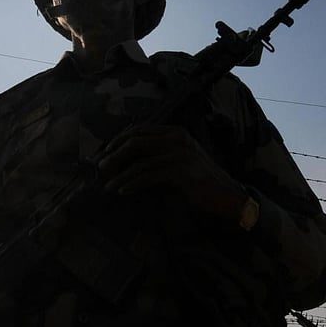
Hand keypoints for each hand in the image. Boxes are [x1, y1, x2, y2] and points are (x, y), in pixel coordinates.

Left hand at [97, 125, 247, 218]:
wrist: (226, 196)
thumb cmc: (198, 181)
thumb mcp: (176, 163)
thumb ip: (155, 157)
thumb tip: (123, 162)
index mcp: (174, 132)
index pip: (138, 130)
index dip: (117, 141)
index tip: (102, 154)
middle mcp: (176, 138)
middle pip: (135, 141)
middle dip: (113, 155)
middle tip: (99, 168)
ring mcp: (179, 153)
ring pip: (139, 160)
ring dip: (119, 174)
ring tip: (107, 185)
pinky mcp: (181, 171)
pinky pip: (148, 175)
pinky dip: (132, 183)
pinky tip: (122, 191)